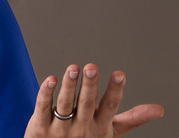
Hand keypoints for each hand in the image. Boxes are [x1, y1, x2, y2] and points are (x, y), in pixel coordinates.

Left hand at [25, 63, 163, 136]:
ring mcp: (60, 129)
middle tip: (91, 67)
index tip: (119, 74)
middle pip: (86, 104)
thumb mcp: (110, 132)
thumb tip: (158, 109)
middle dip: (89, 85)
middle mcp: (81, 128)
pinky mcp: (41, 127)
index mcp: (99, 127)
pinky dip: (46, 94)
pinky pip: (43, 108)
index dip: (114, 91)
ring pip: (65, 105)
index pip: (109, 107)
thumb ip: (132, 119)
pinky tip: (50, 80)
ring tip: (73, 69)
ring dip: (69, 86)